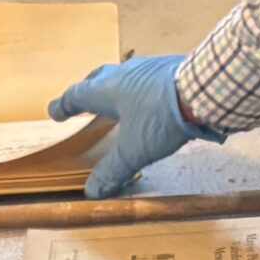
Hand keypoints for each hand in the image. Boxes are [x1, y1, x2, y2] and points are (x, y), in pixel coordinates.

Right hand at [49, 53, 217, 197]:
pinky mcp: (171, 69)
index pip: (76, 96)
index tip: (55, 112)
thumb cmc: (161, 117)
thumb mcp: (134, 150)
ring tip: (120, 104)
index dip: (63, 106)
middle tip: (85, 103)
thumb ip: (113, 171)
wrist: (204, 89)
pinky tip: (152, 103)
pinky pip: (148, 79)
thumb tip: (93, 192)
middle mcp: (124, 74)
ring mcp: (149, 68)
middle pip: (98, 79)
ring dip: (118, 89)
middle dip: (88, 92)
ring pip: (125, 77)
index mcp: (107, 90)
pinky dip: (142, 91)